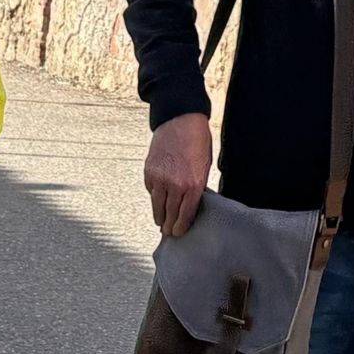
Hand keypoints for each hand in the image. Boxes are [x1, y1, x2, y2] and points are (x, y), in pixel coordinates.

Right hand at [144, 113, 212, 237]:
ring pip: (157, 205)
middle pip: (170, 214)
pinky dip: (154, 196)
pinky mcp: (149, 171)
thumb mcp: (204, 167)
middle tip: (169, 232)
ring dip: (159, 215)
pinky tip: (157, 200)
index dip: (181, 227)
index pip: (185, 215)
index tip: (179, 233)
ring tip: (161, 222)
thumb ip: (197, 187)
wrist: (181, 120)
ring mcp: (160, 178)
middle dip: (169, 226)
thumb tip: (191, 205)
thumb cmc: (197, 141)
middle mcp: (175, 184)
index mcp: (193, 185)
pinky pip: (150, 190)